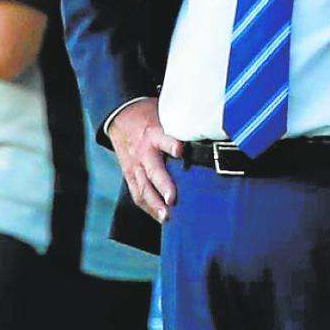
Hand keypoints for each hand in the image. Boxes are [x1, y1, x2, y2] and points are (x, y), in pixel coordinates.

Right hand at [106, 98, 181, 223]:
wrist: (120, 115)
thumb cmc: (149, 114)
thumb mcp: (164, 112)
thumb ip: (181, 123)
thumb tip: (208, 125)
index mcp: (153, 132)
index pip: (162, 137)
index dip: (171, 144)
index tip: (180, 150)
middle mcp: (144, 151)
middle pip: (153, 170)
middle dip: (163, 185)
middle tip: (172, 199)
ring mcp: (135, 165)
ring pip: (143, 187)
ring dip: (155, 203)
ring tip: (166, 216)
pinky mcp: (129, 175)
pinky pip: (137, 193)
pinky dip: (147, 207)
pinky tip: (159, 217)